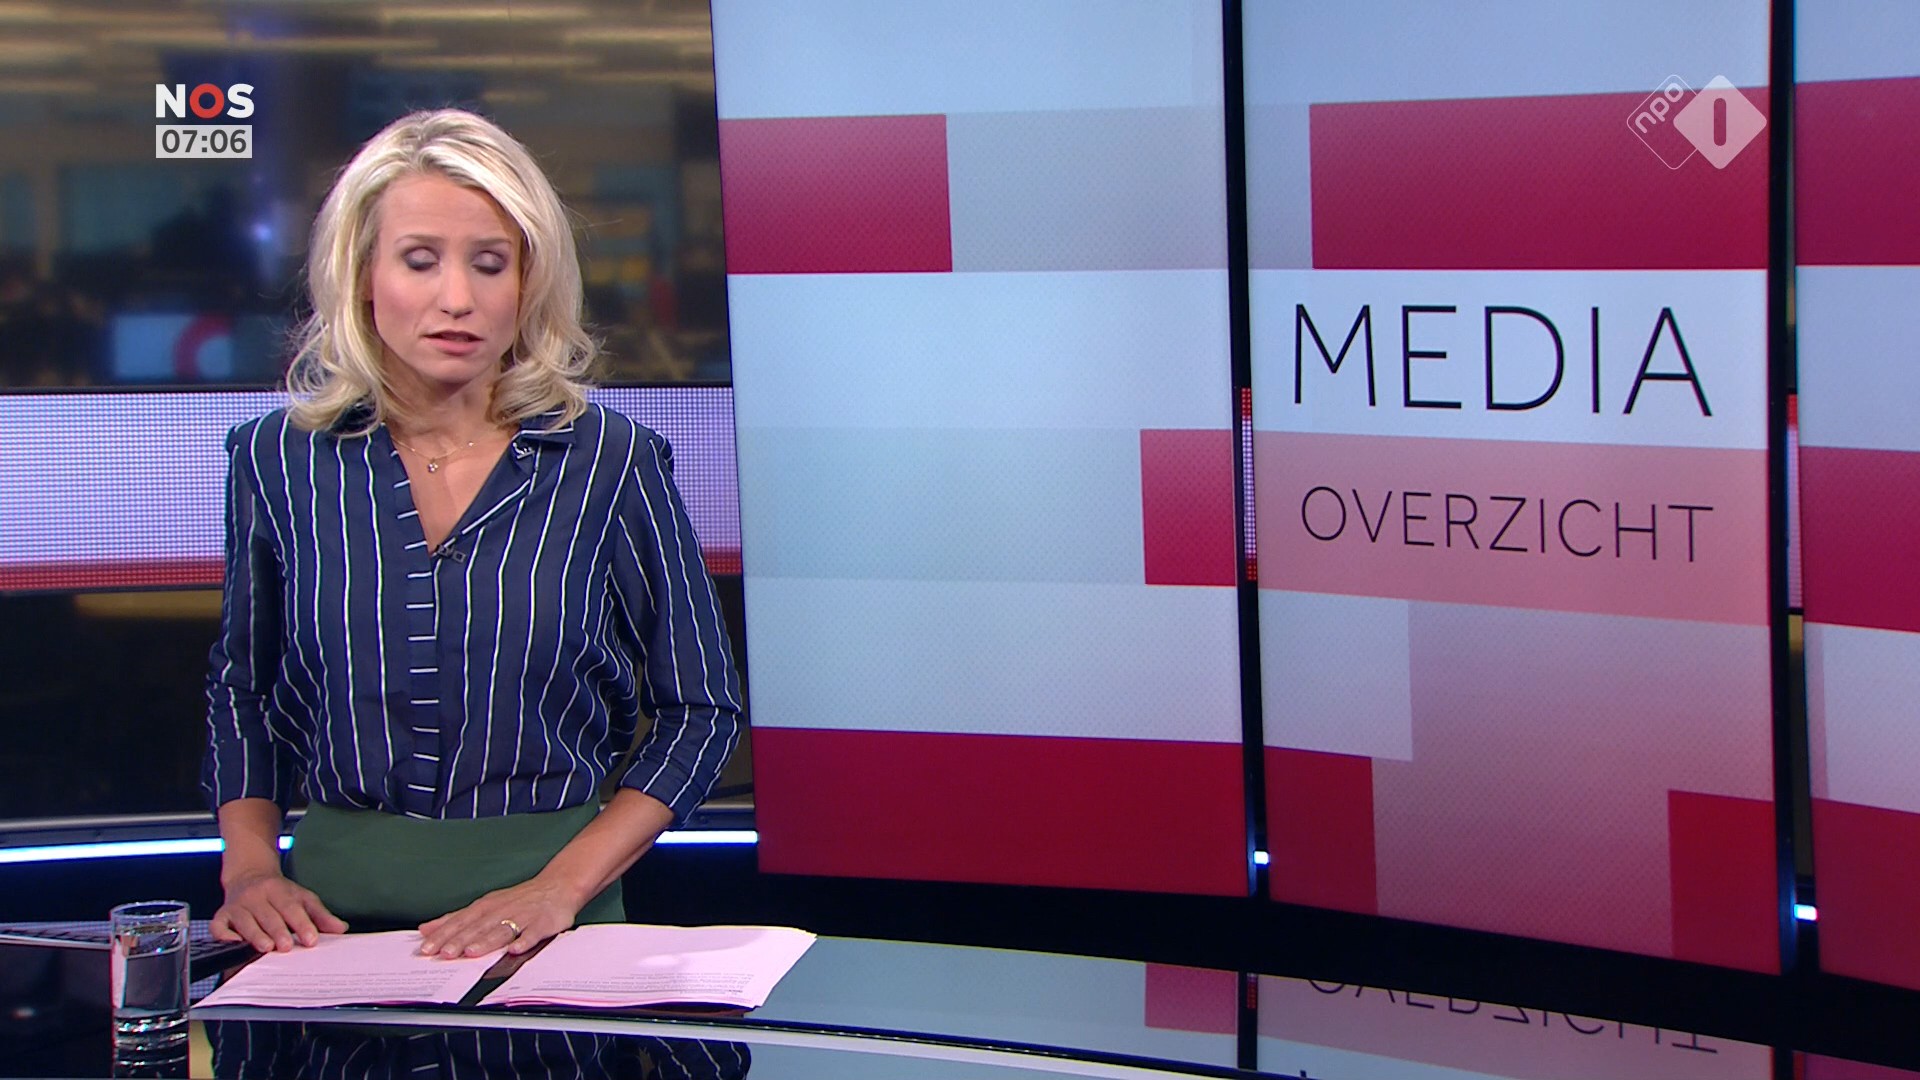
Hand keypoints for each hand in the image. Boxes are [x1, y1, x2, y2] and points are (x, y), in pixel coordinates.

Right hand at [212, 871, 347, 951]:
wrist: (248, 874)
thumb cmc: (278, 892)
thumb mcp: (302, 897)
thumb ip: (320, 915)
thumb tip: (340, 928)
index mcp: (279, 890)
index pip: (292, 907)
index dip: (303, 924)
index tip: (311, 939)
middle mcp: (257, 896)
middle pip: (269, 915)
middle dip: (278, 931)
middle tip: (287, 946)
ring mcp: (238, 905)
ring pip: (245, 920)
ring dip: (255, 934)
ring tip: (266, 947)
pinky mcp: (222, 914)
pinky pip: (219, 925)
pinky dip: (224, 934)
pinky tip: (234, 942)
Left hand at [417, 877, 582, 958]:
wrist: (557, 886)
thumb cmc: (518, 899)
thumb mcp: (484, 905)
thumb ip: (456, 919)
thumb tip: (427, 928)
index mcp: (486, 908)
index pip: (460, 922)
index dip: (443, 935)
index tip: (427, 947)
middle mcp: (501, 911)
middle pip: (478, 927)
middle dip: (460, 940)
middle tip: (445, 953)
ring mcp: (522, 917)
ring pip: (501, 931)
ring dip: (486, 941)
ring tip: (472, 952)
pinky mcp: (543, 923)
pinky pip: (533, 933)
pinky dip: (524, 941)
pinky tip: (515, 949)